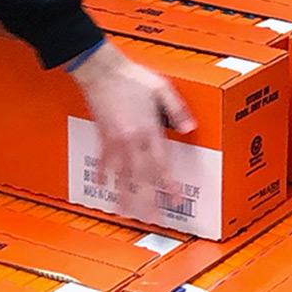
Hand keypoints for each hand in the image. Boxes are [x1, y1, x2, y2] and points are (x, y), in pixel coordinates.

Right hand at [69, 42, 195, 223]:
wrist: (102, 70)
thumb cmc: (132, 76)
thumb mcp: (162, 88)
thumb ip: (177, 109)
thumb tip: (189, 127)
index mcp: (149, 130)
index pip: (161, 165)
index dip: (168, 185)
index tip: (175, 201)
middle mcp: (132, 140)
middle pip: (142, 178)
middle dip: (147, 201)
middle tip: (152, 220)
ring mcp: (115, 141)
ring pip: (122, 175)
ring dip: (125, 196)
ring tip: (126, 213)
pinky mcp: (103, 136)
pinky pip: (104, 161)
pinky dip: (103, 175)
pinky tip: (103, 186)